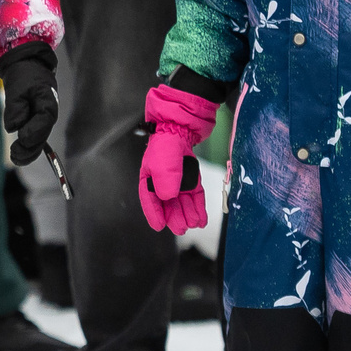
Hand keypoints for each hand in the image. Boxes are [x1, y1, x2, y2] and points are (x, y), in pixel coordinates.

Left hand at [0, 43, 57, 166]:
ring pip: (40, 141)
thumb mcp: (16, 88)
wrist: (27, 67)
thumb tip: (14, 128)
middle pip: (43, 136)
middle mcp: (49, 114)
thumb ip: (15, 108)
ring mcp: (44, 119)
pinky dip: (28, 148)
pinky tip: (18, 155)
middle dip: (30, 149)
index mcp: (48, 102)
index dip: (34, 132)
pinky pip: (35, 138)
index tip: (20, 138)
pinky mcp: (37, 123)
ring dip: (29, 153)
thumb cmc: (23, 76)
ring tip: (15, 157)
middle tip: (14, 154)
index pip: (45, 121)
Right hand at [138, 82, 220, 231]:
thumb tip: (168, 198)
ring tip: (194, 224)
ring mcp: (178, 176)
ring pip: (181, 200)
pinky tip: (201, 217)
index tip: (159, 227)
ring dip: (187, 212)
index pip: (148, 197)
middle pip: (167, 201)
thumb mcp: (163, 160)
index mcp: (148, 175)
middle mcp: (162, 177)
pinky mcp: (191, 174)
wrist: (184, 122)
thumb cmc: (168, 140)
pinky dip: (197, 206)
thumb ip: (165, 179)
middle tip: (181, 229)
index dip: (153, 213)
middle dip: (174, 216)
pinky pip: (193, 193)